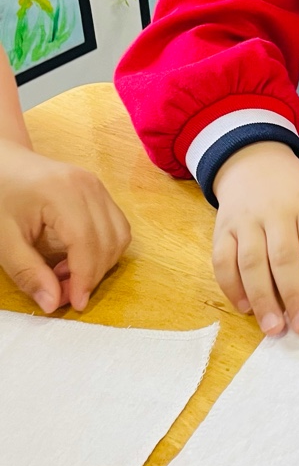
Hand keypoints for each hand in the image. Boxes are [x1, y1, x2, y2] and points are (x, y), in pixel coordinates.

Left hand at [0, 138, 130, 311]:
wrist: (2, 161)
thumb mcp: (3, 239)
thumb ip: (28, 272)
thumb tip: (52, 303)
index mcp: (63, 193)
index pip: (87, 242)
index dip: (85, 278)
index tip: (74, 304)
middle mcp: (89, 186)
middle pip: (110, 241)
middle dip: (93, 275)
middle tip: (65, 295)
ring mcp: (98, 186)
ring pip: (119, 235)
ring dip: (101, 263)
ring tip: (67, 275)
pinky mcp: (100, 190)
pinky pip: (116, 226)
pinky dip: (103, 249)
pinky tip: (75, 258)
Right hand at [212, 142, 298, 336]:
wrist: (253, 161)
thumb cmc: (298, 189)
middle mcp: (274, 211)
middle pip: (283, 258)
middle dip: (294, 296)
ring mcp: (245, 221)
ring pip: (250, 262)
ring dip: (262, 299)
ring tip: (274, 328)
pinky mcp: (222, 229)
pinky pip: (222, 260)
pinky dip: (231, 287)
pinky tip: (246, 308)